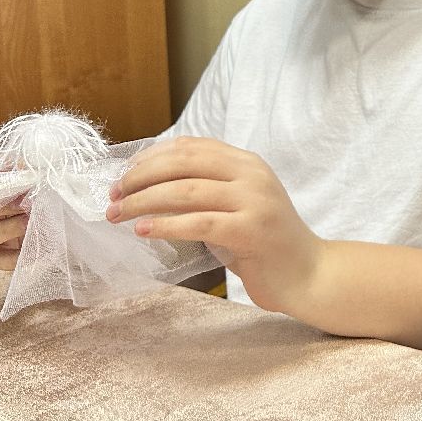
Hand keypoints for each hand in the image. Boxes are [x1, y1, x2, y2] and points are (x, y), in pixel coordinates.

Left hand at [106, 137, 322, 312]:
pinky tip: (143, 230)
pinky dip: (166, 224)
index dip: (151, 157)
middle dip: (140, 177)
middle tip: (112, 195)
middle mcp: (252, 175)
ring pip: (186, 190)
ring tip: (117, 213)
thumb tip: (147, 188)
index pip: (191, 146)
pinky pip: (200, 223)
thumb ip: (204, 192)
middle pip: (184, 163)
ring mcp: (255, 202)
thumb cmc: (265, 243)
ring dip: (143, 200)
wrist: (309, 274)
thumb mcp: (235, 207)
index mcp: (247, 163)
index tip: (123, 174)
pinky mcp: (252, 231)